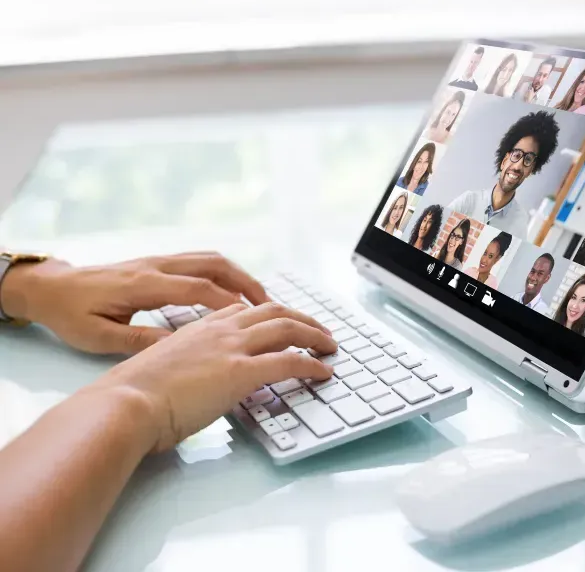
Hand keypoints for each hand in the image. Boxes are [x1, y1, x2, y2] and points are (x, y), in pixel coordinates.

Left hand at [0, 251, 268, 354]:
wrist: (49, 287)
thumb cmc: (71, 314)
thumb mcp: (99, 336)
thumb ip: (140, 339)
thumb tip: (180, 346)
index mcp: (143, 284)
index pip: (198, 289)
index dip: (230, 303)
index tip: (256, 319)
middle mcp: (156, 266)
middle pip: (214, 265)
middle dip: (247, 283)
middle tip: (273, 306)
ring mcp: (158, 261)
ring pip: (211, 259)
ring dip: (240, 276)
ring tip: (262, 300)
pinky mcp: (157, 263)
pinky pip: (201, 262)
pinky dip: (224, 274)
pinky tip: (234, 293)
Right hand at [89, 301, 336, 451]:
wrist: (123, 404)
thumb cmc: (131, 396)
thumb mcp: (159, 368)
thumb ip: (182, 366)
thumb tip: (191, 381)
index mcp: (198, 327)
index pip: (242, 310)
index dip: (267, 314)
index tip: (280, 321)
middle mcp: (218, 330)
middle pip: (272, 311)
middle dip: (301, 318)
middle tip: (318, 330)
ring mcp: (231, 348)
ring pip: (287, 327)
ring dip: (314, 334)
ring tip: (330, 346)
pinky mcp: (241, 372)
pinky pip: (290, 361)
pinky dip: (312, 364)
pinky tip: (324, 372)